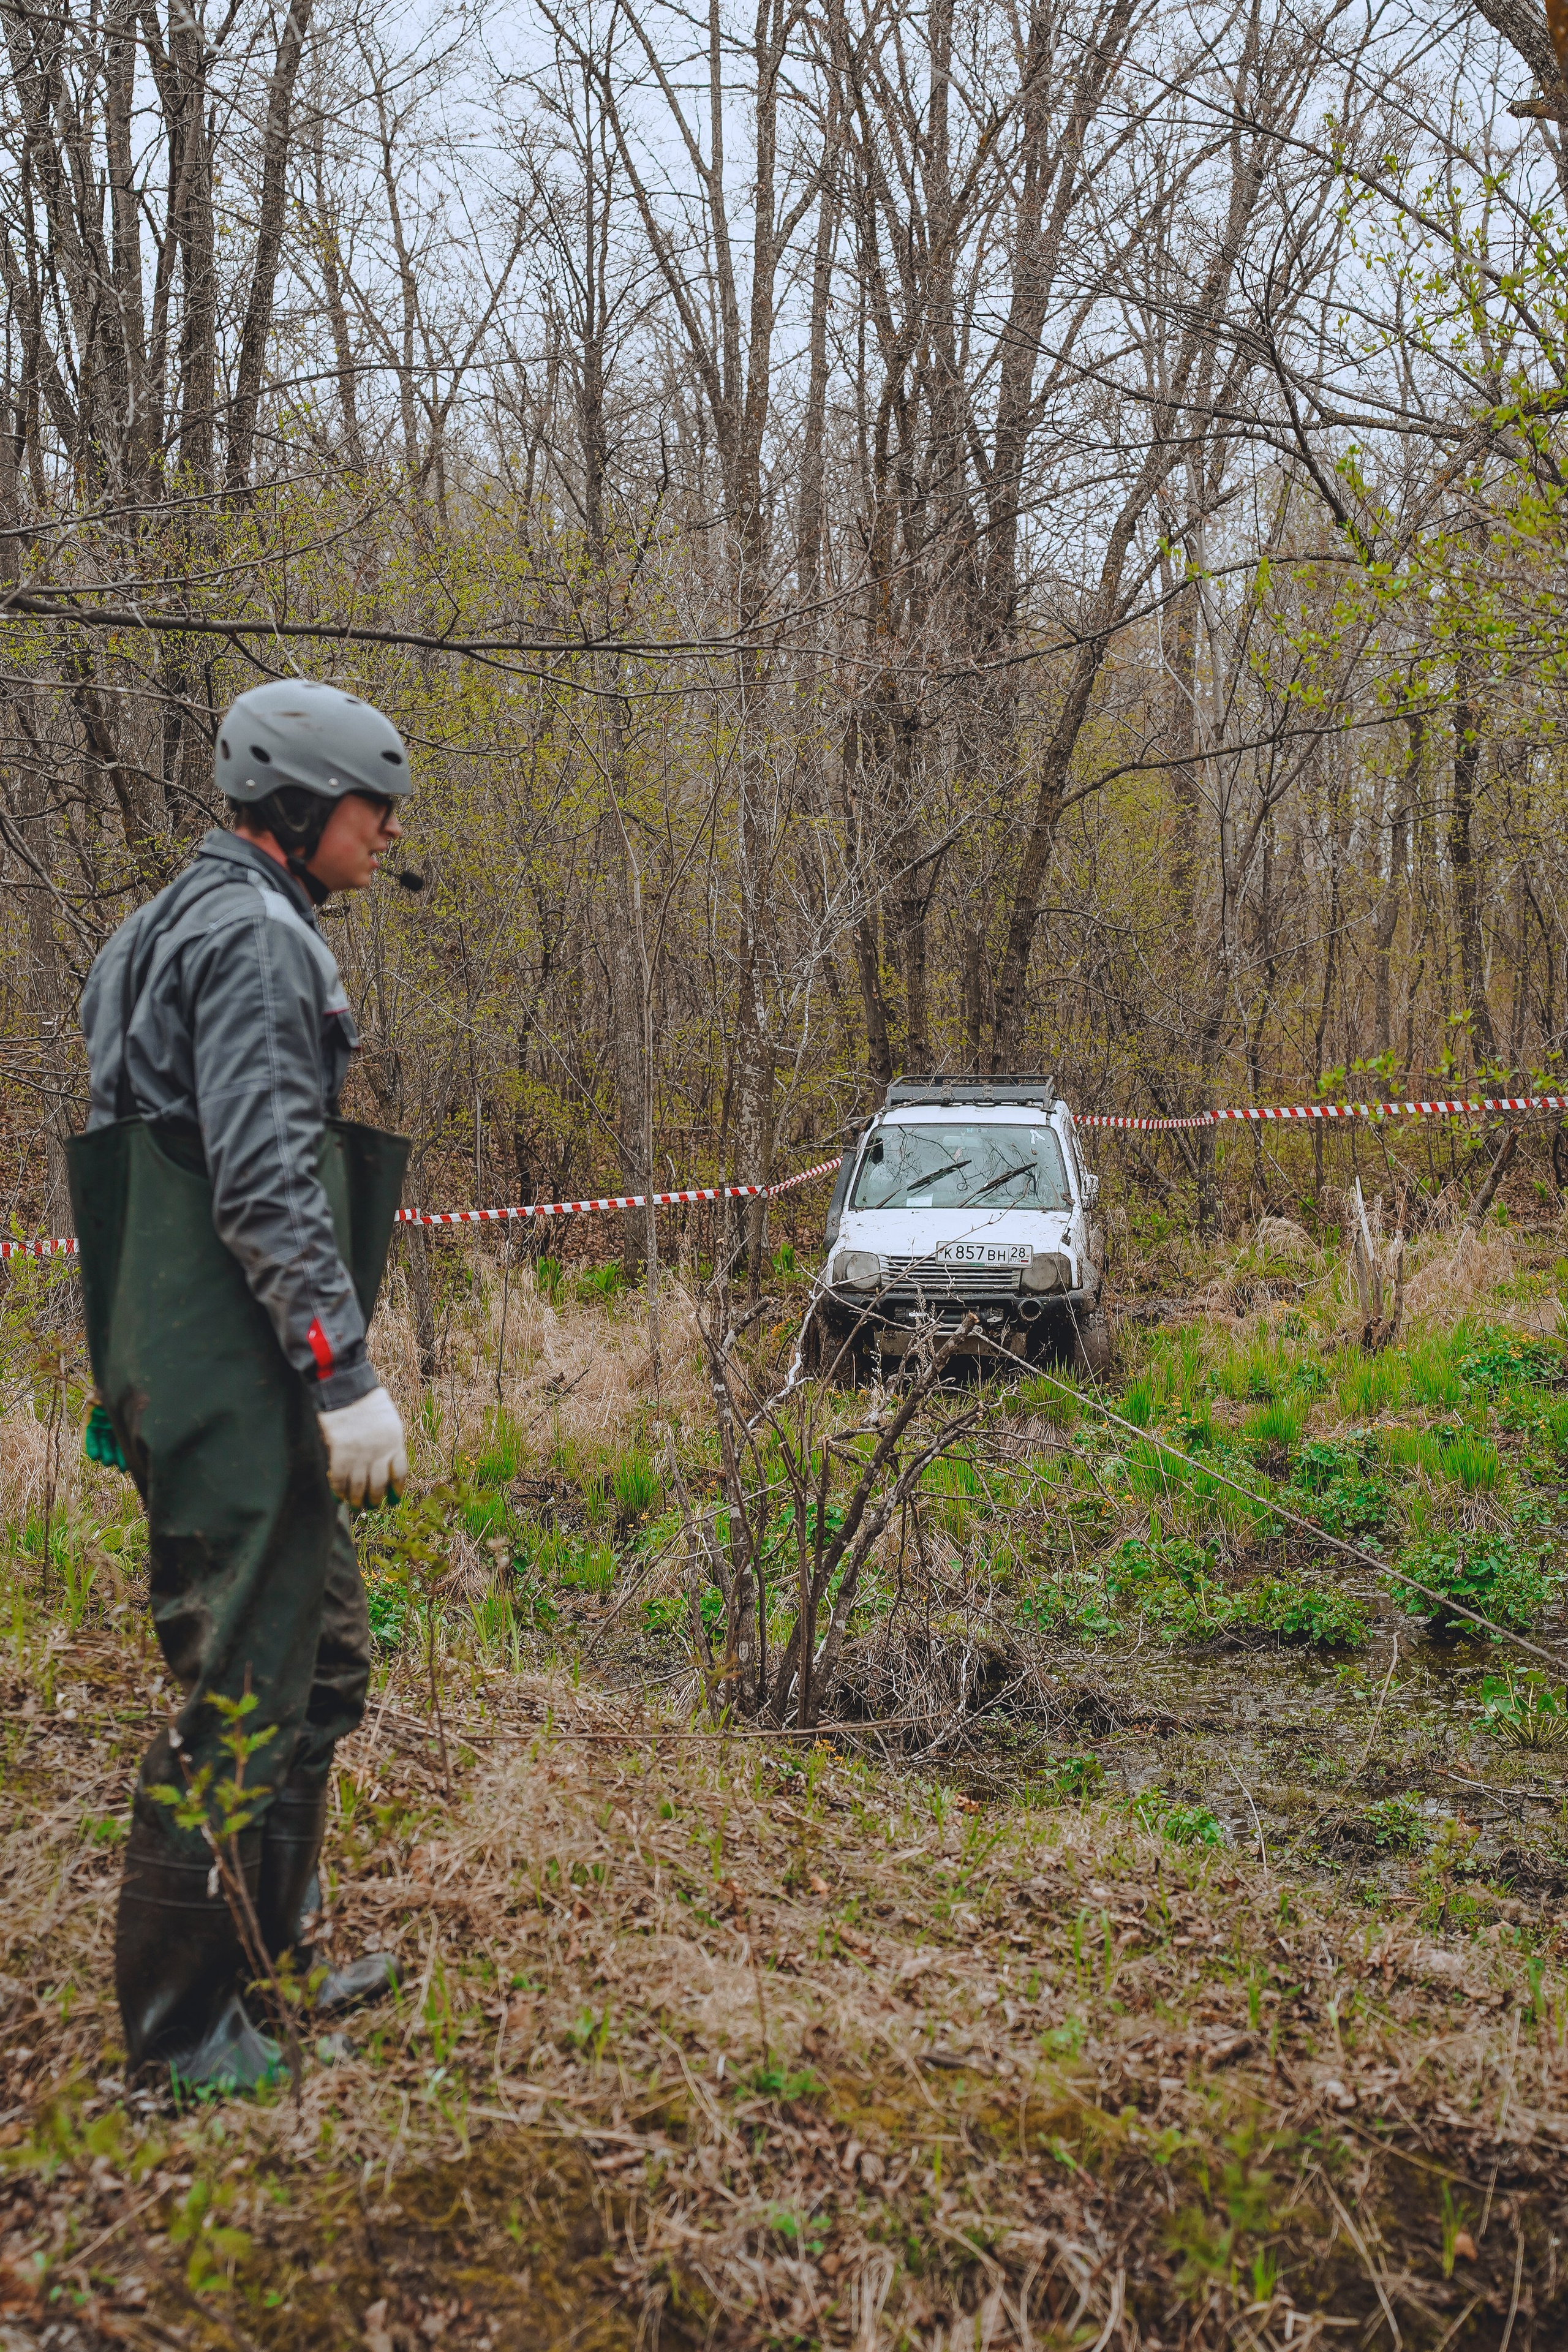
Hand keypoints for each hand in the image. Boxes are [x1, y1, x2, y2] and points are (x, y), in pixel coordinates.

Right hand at [317, 1386, 406, 1506]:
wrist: (349, 1391)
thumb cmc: (370, 1403)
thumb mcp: (390, 1422)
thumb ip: (390, 1443)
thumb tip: (389, 1463)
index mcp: (395, 1443)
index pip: (400, 1474)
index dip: (398, 1489)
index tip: (395, 1499)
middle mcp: (379, 1453)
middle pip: (379, 1485)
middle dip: (375, 1500)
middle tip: (372, 1506)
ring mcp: (360, 1455)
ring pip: (359, 1487)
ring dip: (357, 1500)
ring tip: (355, 1506)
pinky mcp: (340, 1453)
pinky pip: (340, 1480)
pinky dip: (339, 1491)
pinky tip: (338, 1496)